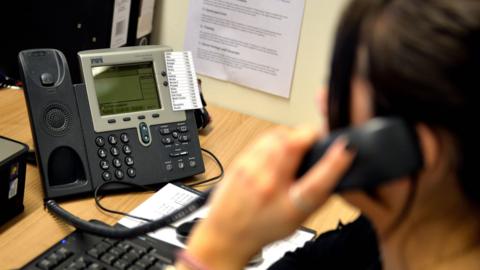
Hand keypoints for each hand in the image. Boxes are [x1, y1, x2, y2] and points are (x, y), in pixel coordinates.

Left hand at [180, 127, 354, 269]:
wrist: (227, 234)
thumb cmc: (262, 228)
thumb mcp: (298, 219)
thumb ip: (317, 195)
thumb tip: (336, 168)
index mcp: (288, 208)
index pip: (316, 184)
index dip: (335, 163)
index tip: (346, 148)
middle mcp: (268, 188)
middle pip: (292, 147)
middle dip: (310, 135)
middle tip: (317, 138)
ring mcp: (251, 171)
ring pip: (277, 137)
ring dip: (293, 135)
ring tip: (298, 144)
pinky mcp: (240, 161)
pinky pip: (263, 138)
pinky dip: (277, 138)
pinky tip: (279, 147)